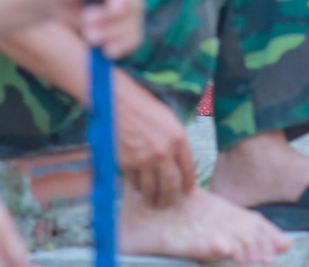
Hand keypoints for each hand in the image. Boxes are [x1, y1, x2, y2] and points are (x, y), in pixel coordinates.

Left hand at [48, 0, 145, 58]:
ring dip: (110, 34)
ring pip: (133, 25)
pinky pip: (133, 39)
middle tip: (85, 21)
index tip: (112, 8)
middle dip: (110, 18)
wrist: (53, 0)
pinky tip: (105, 50)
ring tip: (87, 34)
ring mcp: (128, 7)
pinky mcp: (125, 26)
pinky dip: (121, 46)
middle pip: (134, 6)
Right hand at [114, 72, 195, 207]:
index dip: (189, 183)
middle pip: (170, 184)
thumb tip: (178, 163)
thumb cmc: (146, 108)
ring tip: (153, 202)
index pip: (189, 168)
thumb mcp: (170, 121)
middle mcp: (164, 152)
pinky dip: (137, 187)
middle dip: (170, 197)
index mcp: (178, 139)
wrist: (119, 104)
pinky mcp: (127, 163)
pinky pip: (134, 182)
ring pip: (151, 188)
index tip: (187, 191)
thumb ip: (177, 142)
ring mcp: (145, 160)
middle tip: (168, 203)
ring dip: (152, 198)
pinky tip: (139, 188)